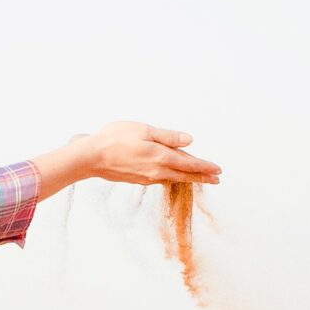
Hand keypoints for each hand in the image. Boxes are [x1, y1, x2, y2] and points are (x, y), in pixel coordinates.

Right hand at [81, 120, 222, 186]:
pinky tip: (173, 176)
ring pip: (173, 178)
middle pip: (185, 175)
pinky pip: (161, 179)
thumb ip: (168, 137)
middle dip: (202, 177)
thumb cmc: (115, 139)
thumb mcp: (144, 130)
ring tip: (199, 178)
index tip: (218, 170)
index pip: (189, 163)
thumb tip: (189, 140)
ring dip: (189, 178)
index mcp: (161, 157)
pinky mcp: (138, 180)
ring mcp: (147, 177)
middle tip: (216, 180)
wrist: (91, 158)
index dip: (205, 167)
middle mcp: (157, 171)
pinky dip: (173, 178)